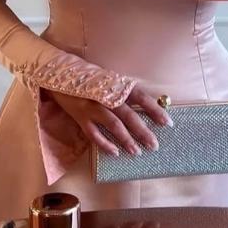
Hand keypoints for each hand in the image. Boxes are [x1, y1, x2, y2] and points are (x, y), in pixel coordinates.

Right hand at [43, 85, 172, 156]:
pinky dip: (105, 144)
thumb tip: (146, 108)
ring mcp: (92, 107)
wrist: (59, 75)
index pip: (140, 97)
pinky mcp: (80, 117)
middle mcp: (106, 96)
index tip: (167, 123)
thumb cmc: (89, 79)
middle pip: (129, 115)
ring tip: (137, 152)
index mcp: (116, 85)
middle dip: (143, 131)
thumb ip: (124, 93)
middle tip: (154, 145)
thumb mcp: (108, 81)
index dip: (154, 110)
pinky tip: (115, 153)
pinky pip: (94, 134)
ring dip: (126, 140)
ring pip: (113, 125)